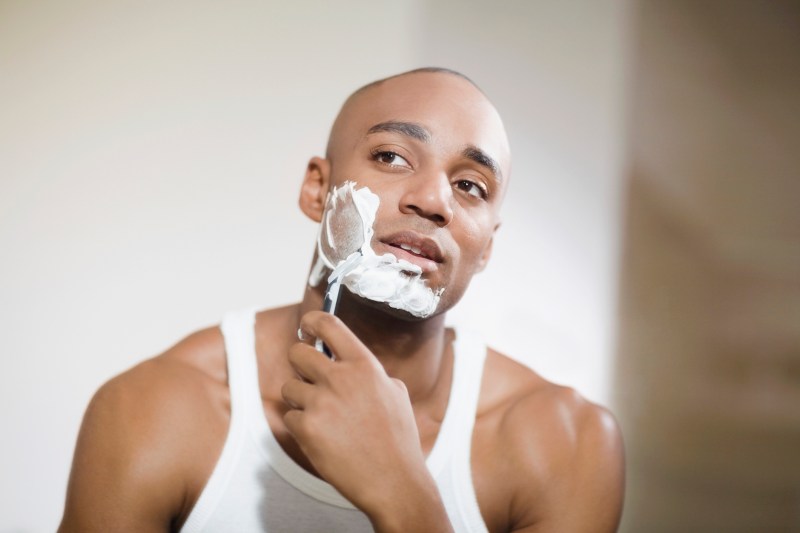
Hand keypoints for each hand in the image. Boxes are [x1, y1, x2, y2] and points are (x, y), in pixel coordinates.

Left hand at [282, 311, 445, 528]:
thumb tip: (346, 362)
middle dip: (300, 364)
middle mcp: (340, 378)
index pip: (328, 324)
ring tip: (323, 417)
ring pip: (289, 387)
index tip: (306, 326)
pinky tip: (322, 437)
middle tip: (309, 378)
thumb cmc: (397, 439)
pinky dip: (300, 426)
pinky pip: (289, 417)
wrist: (393, 481)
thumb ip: (369, 373)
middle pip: (297, 352)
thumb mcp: (395, 393)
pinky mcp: (306, 428)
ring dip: (300, 400)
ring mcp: (321, 403)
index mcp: (364, 365)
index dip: (312, 321)